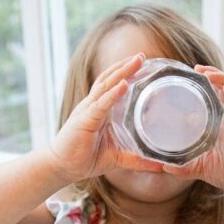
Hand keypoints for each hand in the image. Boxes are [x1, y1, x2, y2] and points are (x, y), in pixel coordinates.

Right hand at [47, 53, 163, 182]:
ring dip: (122, 72)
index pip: (113, 85)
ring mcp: (88, 111)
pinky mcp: (84, 120)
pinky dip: (113, 94)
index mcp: (100, 109)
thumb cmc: (87, 158)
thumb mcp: (117, 157)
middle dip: (126, 66)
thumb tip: (161, 165)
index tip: (144, 64)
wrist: (62, 168)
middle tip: (143, 55)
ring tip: (136, 61)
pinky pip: (100, 104)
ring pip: (105, 86)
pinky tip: (123, 85)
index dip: (126, 73)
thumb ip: (137, 159)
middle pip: (110, 79)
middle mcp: (93, 105)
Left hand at [162, 65, 223, 194]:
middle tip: (197, 68)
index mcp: (220, 122)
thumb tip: (162, 167)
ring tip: (209, 73)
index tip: (191, 73)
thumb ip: (183, 166)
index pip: (213, 95)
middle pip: (223, 87)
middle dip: (212, 74)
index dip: (205, 83)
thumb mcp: (199, 167)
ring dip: (223, 79)